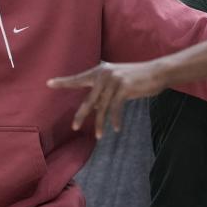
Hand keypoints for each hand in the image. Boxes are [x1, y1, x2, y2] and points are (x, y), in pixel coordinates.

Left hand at [47, 61, 166, 137]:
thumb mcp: (117, 82)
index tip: (49, 83)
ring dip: (100, 123)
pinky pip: (116, 108)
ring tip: (98, 135)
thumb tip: (94, 106)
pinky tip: (116, 128)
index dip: (64, 82)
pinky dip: (115, 120)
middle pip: (88, 99)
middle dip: (81, 115)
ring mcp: (114, 80)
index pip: (79, 78)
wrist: (157, 72)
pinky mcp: (124, 87)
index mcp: (100, 71)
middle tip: (74, 127)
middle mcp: (104, 74)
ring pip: (102, 107)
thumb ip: (104, 92)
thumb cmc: (137, 78)